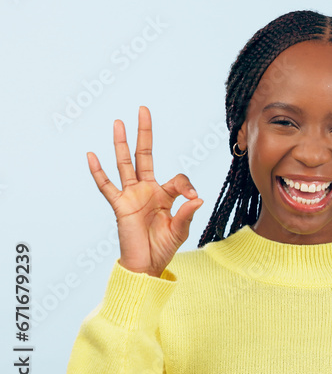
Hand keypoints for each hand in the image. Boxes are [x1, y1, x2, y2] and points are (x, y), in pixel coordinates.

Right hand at [87, 106, 203, 277]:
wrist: (147, 264)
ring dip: (121, 143)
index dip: (187, 186)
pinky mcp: (119, 206)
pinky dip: (98, 172)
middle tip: (143, 110)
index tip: (193, 198)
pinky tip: (92, 155)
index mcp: (165, 194)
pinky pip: (106, 186)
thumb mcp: (181, 230)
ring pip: (125, 164)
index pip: (177, 178)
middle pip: (145, 155)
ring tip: (118, 122)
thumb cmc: (164, 246)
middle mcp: (147, 190)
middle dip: (144, 133)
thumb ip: (187, 213)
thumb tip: (197, 198)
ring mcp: (131, 195)